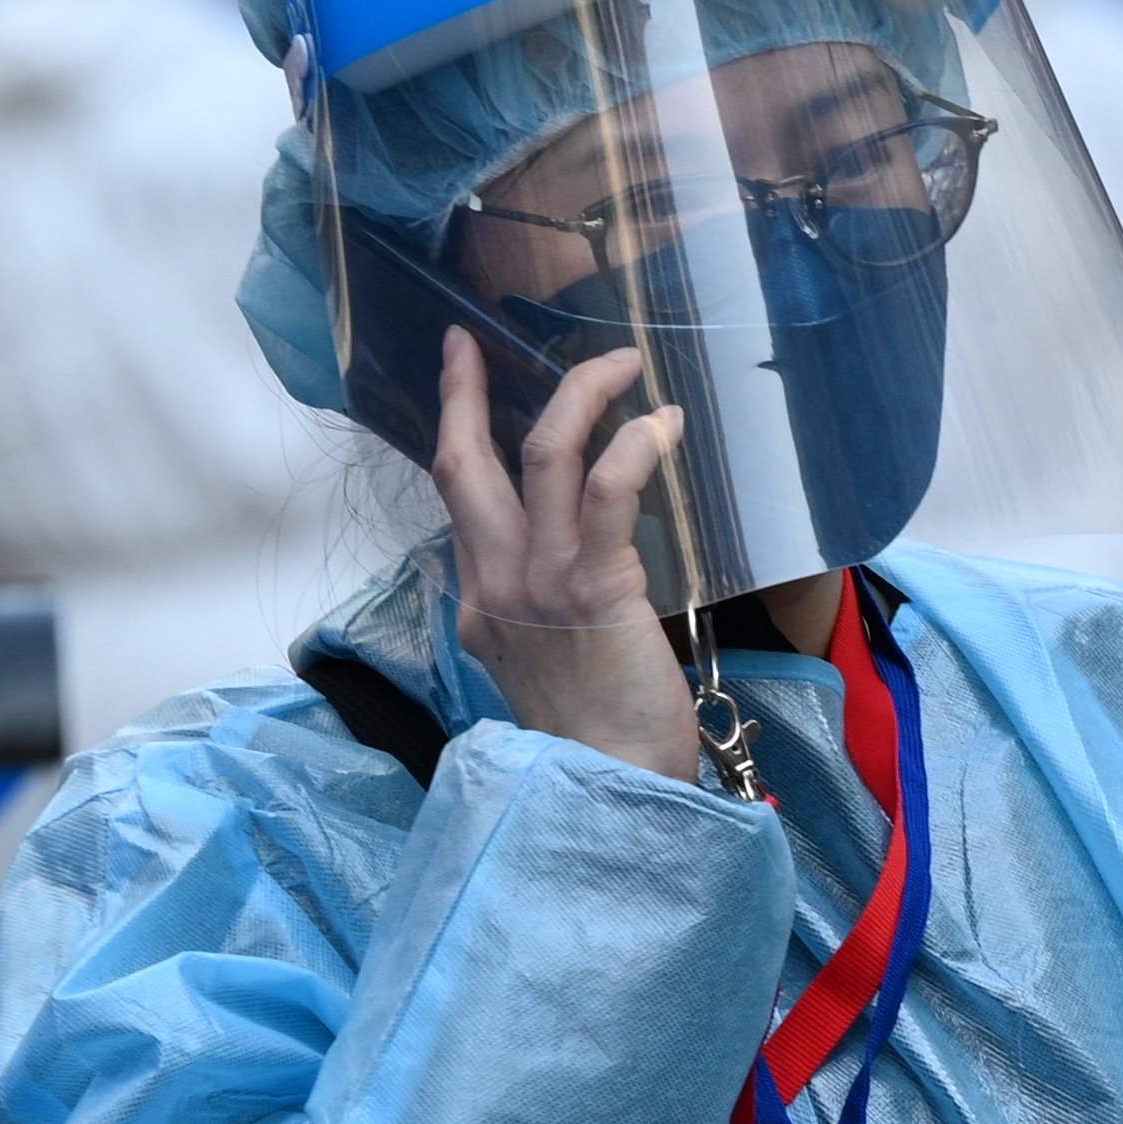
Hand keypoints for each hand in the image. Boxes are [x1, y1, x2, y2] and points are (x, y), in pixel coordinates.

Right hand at [435, 332, 698, 779]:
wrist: (608, 782)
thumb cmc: (594, 729)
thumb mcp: (539, 657)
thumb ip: (533, 603)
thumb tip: (566, 554)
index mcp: (481, 597)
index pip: (459, 495)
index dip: (457, 426)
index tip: (460, 373)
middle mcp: (496, 582)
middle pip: (465, 464)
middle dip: (467, 392)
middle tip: (477, 342)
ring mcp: (540, 581)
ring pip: (542, 457)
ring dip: (580, 398)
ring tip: (620, 366)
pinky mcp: (595, 587)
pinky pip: (608, 492)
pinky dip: (634, 446)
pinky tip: (664, 427)